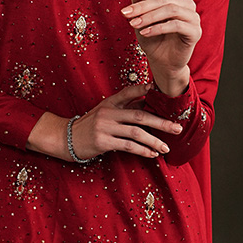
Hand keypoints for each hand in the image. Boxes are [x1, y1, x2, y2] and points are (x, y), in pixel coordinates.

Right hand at [26, 84, 182, 161]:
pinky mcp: (102, 142)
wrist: (66, 138)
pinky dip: (141, 150)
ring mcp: (104, 127)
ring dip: (154, 140)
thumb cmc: (89, 126)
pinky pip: (127, 146)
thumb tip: (146, 103)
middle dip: (161, 122)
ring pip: (135, 133)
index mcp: (109, 103)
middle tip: (177, 128)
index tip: (157, 89)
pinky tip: (151, 154)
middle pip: (139, 115)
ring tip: (166, 147)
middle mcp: (108, 113)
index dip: (143, 89)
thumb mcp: (104, 112)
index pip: (128, 92)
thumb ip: (123, 107)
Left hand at [122, 0, 200, 92]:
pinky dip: (158, 28)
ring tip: (133, 24)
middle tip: (126, 13)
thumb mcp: (142, 20)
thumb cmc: (153, 39)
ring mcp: (193, 17)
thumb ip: (139, 5)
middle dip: (143, 6)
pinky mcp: (195, 32)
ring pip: (171, 9)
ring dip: (149, 16)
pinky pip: (176, 25)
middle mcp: (187, 4)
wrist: (162, 62)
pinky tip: (145, 33)